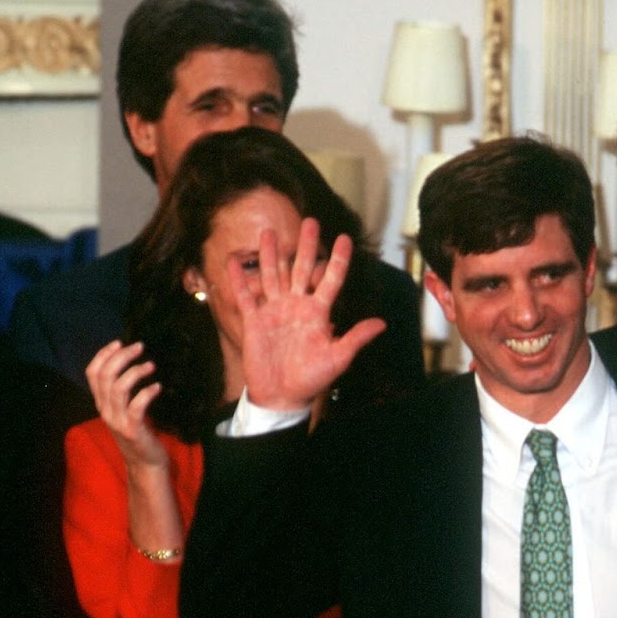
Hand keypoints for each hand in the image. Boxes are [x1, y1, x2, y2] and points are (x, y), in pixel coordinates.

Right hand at [85, 340, 166, 470]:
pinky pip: (136, 406)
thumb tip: (129, 365)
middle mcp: (105, 410)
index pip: (92, 373)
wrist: (145, 464)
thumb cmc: (139, 433)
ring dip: (136, 372)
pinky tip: (158, 387)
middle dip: (122, 357)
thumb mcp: (124, 410)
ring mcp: (117, 421)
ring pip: (118, 388)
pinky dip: (147, 393)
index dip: (103, 355)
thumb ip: (122, 392)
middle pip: (105, 375)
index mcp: (101, 403)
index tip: (119, 342)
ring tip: (151, 365)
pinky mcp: (132, 430)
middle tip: (140, 347)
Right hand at [236, 219, 385, 411]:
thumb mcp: (338, 358)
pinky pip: (246, 296)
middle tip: (311, 221)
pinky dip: (239, 280)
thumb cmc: (312, 379)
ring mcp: (275, 311)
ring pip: (274, 276)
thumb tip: (382, 324)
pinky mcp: (254, 321)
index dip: (338, 259)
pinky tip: (234, 262)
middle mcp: (297, 306)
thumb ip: (356, 338)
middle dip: (306, 246)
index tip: (345, 238)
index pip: (331, 280)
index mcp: (318, 312)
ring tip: (270, 232)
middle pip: (301, 269)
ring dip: (271, 255)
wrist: (283, 396)